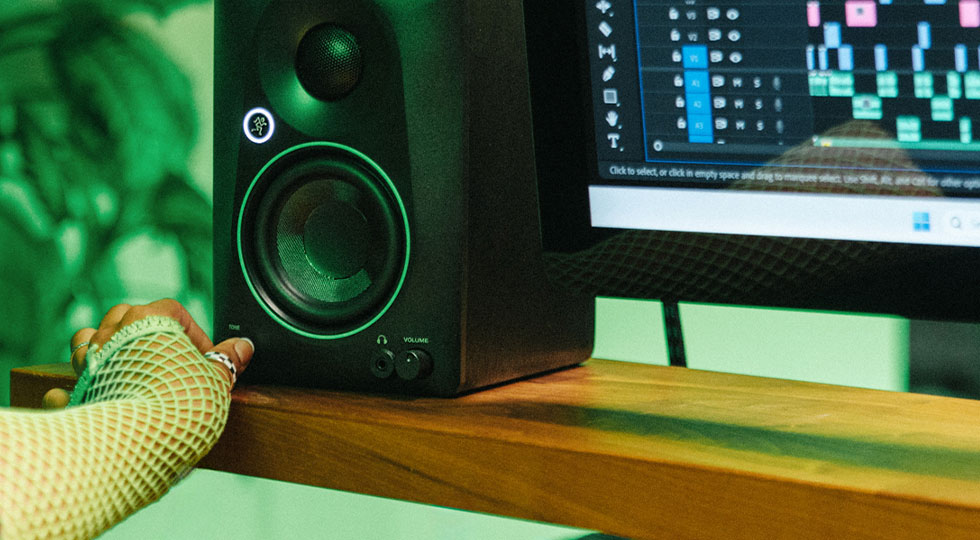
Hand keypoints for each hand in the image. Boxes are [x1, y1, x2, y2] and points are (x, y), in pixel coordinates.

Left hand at [42, 299, 252, 407]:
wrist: (141, 440)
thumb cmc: (181, 404)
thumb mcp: (216, 380)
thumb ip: (228, 360)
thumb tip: (244, 346)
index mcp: (149, 319)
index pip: (173, 311)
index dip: (194, 333)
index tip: (206, 359)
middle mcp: (115, 333)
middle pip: (127, 315)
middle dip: (147, 331)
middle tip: (167, 358)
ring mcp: (92, 360)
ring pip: (90, 337)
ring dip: (107, 346)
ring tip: (128, 366)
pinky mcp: (77, 389)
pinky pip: (71, 374)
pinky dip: (81, 378)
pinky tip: (97, 389)